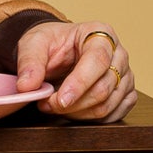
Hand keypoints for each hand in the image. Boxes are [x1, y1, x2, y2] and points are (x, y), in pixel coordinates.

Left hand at [15, 20, 136, 121]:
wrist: (57, 50)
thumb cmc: (51, 43)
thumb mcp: (33, 43)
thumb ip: (29, 62)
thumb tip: (26, 86)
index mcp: (100, 33)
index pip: (98, 60)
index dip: (80, 83)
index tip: (60, 99)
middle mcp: (118, 54)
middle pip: (104, 87)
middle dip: (73, 103)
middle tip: (47, 104)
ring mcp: (125, 75)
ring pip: (108, 104)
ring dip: (78, 113)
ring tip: (54, 106)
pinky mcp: (126, 94)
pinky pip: (114, 114)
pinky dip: (90, 119)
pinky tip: (72, 111)